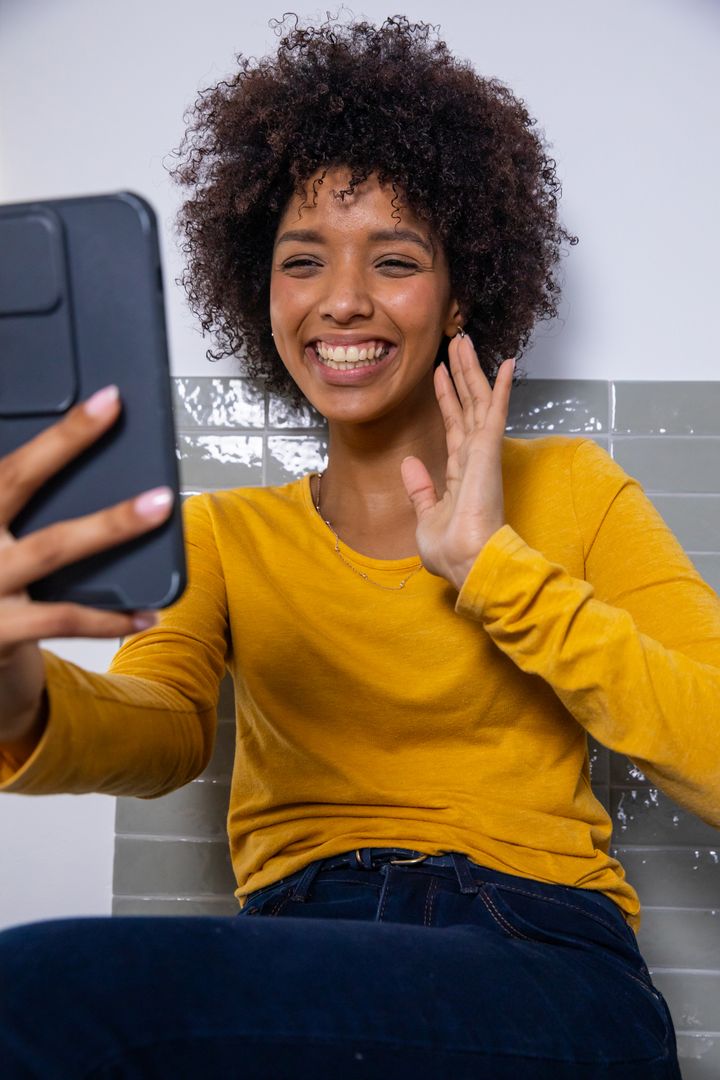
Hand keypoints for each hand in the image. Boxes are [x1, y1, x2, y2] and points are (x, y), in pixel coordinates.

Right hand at [0, 386, 173, 743]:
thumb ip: (15, 504)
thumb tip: (69, 465)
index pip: (6, 464)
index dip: (56, 430)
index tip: (103, 397)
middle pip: (14, 480)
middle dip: (65, 441)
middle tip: (113, 408)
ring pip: (51, 546)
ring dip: (111, 524)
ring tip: (159, 506)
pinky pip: (63, 619)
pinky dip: (108, 618)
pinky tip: (145, 613)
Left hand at [401, 334, 513, 591]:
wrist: (467, 563)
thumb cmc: (451, 550)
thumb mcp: (426, 516)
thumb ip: (421, 489)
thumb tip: (409, 464)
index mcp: (461, 472)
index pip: (453, 425)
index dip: (446, 397)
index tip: (439, 372)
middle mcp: (474, 458)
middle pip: (467, 405)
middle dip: (461, 373)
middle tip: (456, 342)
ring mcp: (483, 453)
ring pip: (478, 401)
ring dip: (472, 370)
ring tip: (464, 340)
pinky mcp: (489, 452)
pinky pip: (494, 413)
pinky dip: (501, 387)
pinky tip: (506, 363)